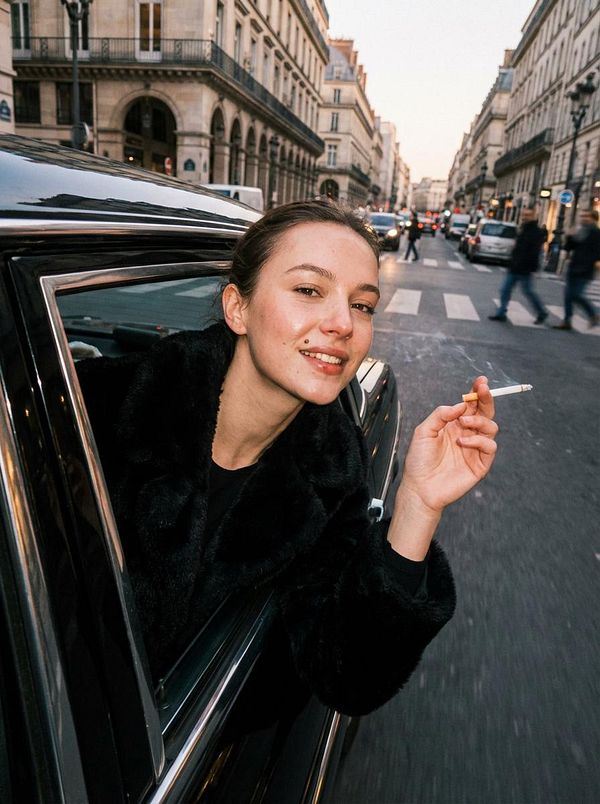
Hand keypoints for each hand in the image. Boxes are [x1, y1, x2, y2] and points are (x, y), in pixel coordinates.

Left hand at [400, 375, 497, 514]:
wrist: (420, 487)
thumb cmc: (419, 460)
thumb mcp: (424, 431)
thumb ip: (441, 415)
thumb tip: (461, 405)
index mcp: (454, 424)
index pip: (470, 405)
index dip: (477, 393)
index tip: (481, 381)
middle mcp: (467, 433)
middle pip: (485, 412)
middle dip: (486, 399)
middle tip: (484, 389)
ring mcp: (475, 448)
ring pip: (491, 427)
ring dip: (480, 420)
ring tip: (464, 422)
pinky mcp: (480, 464)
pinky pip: (490, 446)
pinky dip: (479, 440)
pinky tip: (463, 441)